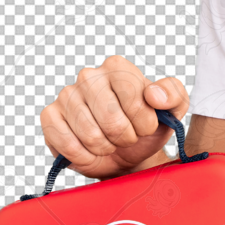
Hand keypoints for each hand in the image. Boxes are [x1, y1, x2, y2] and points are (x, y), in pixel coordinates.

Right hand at [39, 55, 189, 179]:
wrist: (126, 154)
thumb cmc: (146, 127)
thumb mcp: (172, 110)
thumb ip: (174, 95)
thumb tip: (153, 94)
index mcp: (118, 67)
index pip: (135, 99)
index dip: (145, 122)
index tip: (146, 125)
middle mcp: (89, 76)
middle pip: (111, 119)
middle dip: (125, 137)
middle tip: (126, 136)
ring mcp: (67, 95)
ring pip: (90, 135)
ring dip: (106, 148)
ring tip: (109, 142)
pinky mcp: (50, 116)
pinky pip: (68, 144)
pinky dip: (85, 156)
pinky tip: (91, 150)